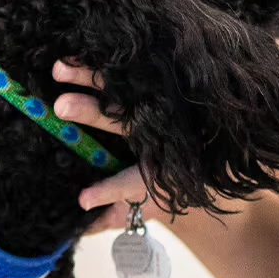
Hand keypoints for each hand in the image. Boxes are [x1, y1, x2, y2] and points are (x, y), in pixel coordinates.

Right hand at [50, 61, 161, 230]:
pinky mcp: (163, 87)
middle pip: (127, 123)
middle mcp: (162, 138)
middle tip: (62, 107)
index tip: (84, 199)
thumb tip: (82, 226)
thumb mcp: (149, 202)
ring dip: (92, 77)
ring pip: (128, 91)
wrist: (217, 144)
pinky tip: (78, 51)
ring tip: (61, 68)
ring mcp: (162, 110)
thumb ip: (116, 214)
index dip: (111, 191)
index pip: (134, 182)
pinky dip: (106, 63)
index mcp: (160, 171)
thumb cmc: (170, 177)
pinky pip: (137, 72)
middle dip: (94, 113)